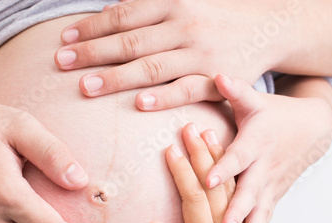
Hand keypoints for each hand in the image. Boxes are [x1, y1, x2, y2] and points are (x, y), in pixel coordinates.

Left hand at [54, 0, 279, 109]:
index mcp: (173, 3)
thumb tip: (108, 9)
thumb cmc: (218, 14)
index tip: (64, 38)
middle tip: (61, 63)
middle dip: (92, 52)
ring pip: (152, 66)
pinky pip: (187, 89)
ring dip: (116, 77)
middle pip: (130, 40)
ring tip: (86, 87)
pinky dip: (164, 96)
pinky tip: (140, 104)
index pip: (123, 15)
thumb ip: (149, 4)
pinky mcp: (216, 77)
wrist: (269, 24)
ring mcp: (200, 53)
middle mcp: (184, 26)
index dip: (92, 26)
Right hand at [144, 123, 280, 222]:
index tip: (171, 149)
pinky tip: (224, 163)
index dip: (183, 173)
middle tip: (191, 128)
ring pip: (228, 188)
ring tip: (210, 135)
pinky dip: (230, 176)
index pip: (194, 199)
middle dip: (202, 154)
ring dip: (219, 159)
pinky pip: (237, 198)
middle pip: (214, 186)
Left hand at [206, 75, 331, 222]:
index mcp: (255, 142)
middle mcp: (264, 166)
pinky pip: (266, 217)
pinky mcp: (273, 195)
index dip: (222, 167)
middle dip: (237, 209)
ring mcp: (270, 184)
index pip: (237, 156)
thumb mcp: (255, 100)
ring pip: (260, 210)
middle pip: (249, 189)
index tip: (207, 180)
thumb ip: (235, 90)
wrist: (311, 129)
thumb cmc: (273, 113)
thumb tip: (217, 74)